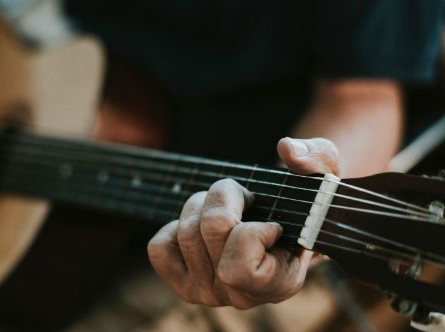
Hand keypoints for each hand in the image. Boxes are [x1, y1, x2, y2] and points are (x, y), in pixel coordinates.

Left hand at [148, 137, 339, 308]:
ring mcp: (208, 294)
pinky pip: (159, 248)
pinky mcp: (181, 284)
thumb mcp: (323, 179)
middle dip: (225, 197)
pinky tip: (201, 229)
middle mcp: (242, 297)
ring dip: (202, 205)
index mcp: (281, 283)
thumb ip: (318, 159)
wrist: (278, 228)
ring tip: (226, 209)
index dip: (251, 232)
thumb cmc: (302, 207)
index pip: (238, 267)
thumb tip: (287, 150)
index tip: (273, 223)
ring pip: (185, 232)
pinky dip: (174, 228)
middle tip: (244, 199)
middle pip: (209, 232)